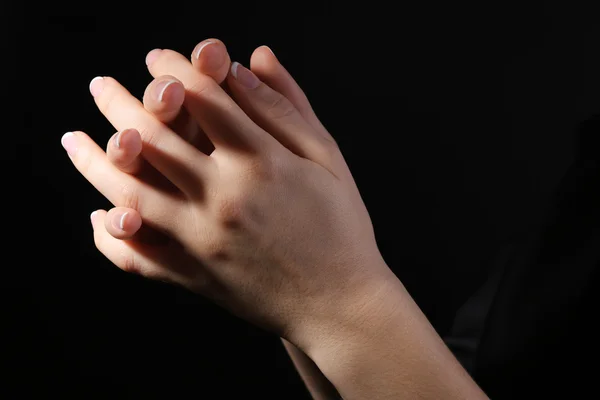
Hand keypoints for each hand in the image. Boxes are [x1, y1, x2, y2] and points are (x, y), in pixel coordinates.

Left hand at [63, 43, 391, 349]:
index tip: (156, 58)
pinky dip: (112, 237)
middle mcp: (224, 198)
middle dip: (120, 103)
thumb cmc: (341, 227)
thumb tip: (251, 59)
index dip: (174, 70)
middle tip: (100, 85)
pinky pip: (138, 257)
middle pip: (154, 138)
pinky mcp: (194, 276)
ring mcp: (203, 240)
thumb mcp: (327, 159)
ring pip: (129, 193)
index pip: (203, 99)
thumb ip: (286, 108)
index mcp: (262, 163)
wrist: (341, 303)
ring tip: (73, 139)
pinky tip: (100, 217)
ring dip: (95, 162)